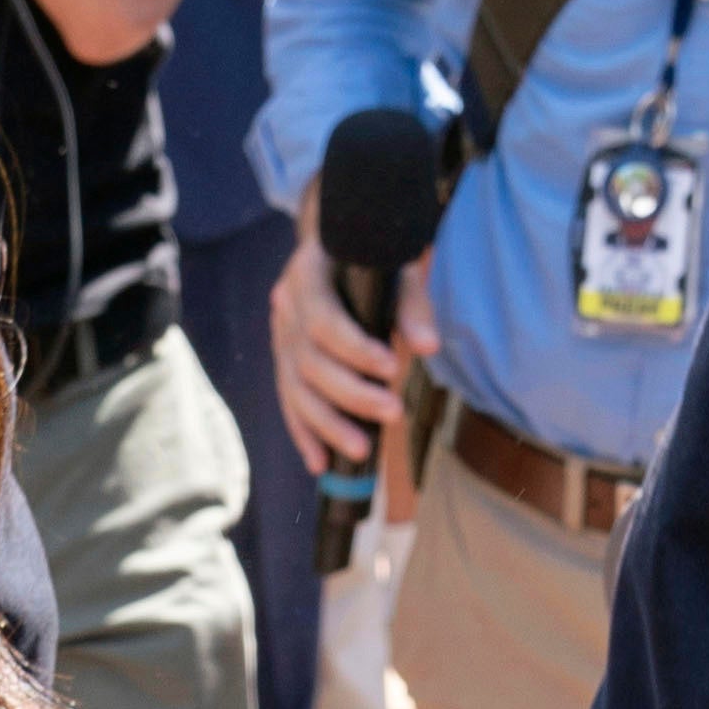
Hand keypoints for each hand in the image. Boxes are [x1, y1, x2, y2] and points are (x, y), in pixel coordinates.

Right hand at [268, 224, 431, 472]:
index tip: (393, 368)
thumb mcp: (397, 265)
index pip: (323, 320)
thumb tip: (429, 347)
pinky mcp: (284, 360)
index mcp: (306, 274)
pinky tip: (321, 463)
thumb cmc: (373, 254)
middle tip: (394, 413)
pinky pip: (290, 401)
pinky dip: (305, 434)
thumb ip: (411, 304)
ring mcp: (280, 336)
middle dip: (351, 394)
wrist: (339, 245)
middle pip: (309, 363)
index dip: (355, 349)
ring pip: (296, 389)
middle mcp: (285, 306)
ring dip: (328, 424)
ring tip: (364, 449)